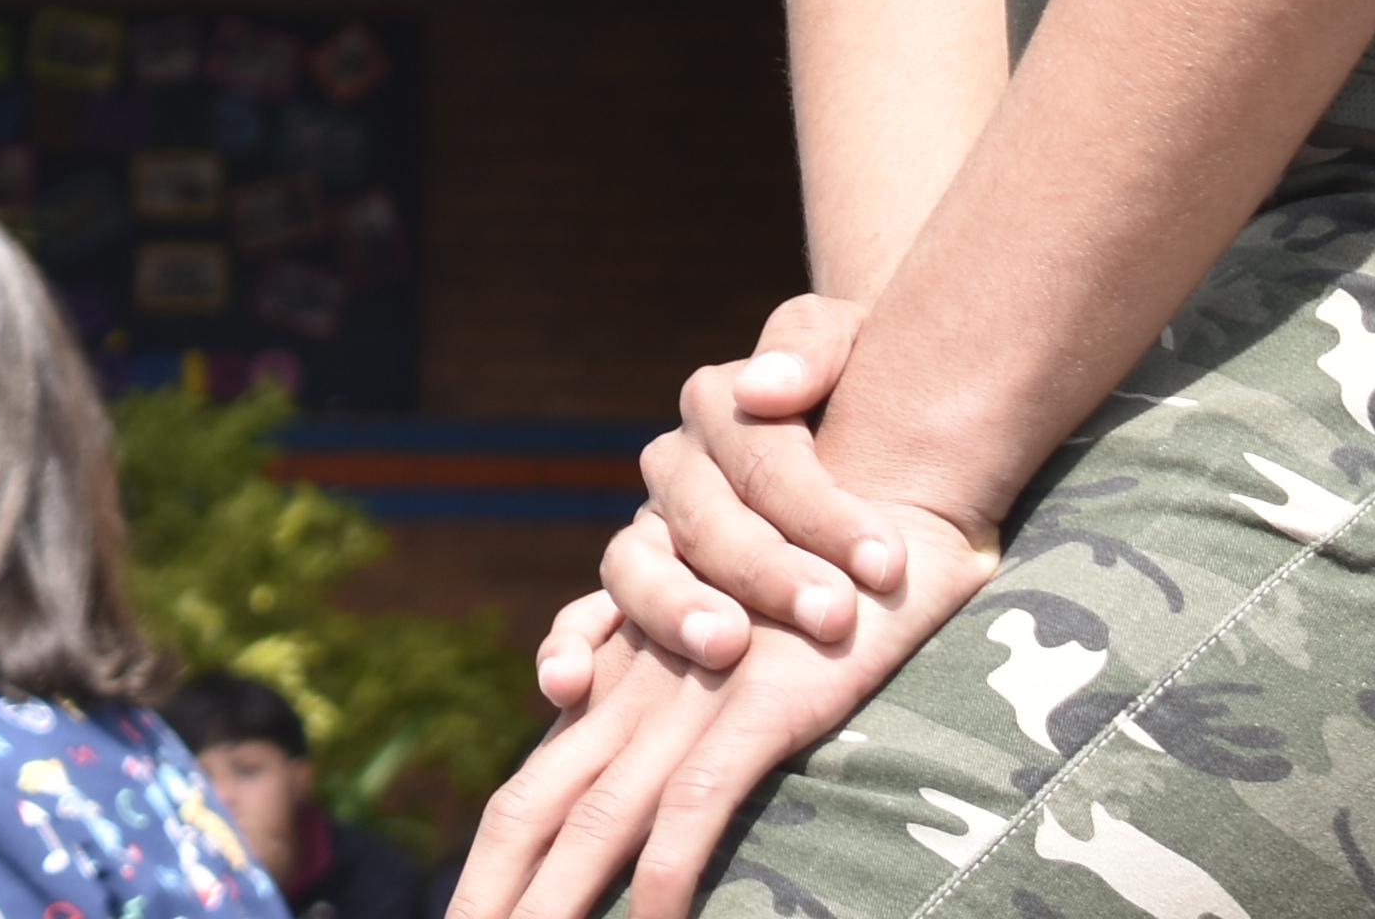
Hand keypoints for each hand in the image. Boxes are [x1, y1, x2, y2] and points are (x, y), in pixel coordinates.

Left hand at [454, 514, 990, 918]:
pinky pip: (696, 798)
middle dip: (494, 895)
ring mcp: (687, 693)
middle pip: (534, 808)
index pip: (532, 787)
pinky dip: (667, 869)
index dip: (493, 861)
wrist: (881, 496)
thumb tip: (652, 770)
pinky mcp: (756, 697)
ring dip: (556, 902)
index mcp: (619, 683)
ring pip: (597, 817)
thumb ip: (672, 692)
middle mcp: (634, 688)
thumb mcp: (727, 638)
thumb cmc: (815, 569)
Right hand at [603, 302, 927, 667]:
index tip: (888, 564)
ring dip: (674, 610)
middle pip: (705, 519)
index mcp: (719, 403)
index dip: (824, 510)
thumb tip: (764, 388)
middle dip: (770, 571)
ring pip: (636, 567)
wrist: (866, 437)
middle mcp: (674, 468)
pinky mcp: (635, 596)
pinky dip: (567, 648)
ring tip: (724, 648)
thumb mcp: (854, 342)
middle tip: (831, 614)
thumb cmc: (869, 394)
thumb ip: (810, 347)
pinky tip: (567, 686)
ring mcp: (649, 535)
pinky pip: (585, 618)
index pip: (763, 457)